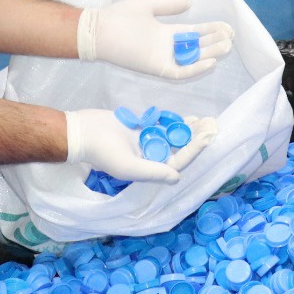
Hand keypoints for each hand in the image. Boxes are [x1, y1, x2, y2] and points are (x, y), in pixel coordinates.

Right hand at [65, 110, 217, 182]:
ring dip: (188, 130)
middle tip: (212, 125)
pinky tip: (188, 116)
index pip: (177, 161)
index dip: (194, 150)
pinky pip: (161, 127)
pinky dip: (174, 122)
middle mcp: (149, 158)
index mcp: (148, 170)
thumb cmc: (103, 152)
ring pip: (173, 137)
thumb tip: (177, 178)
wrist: (81, 132)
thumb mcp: (128, 166)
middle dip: (195, 139)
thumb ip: (152, 171)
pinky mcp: (140, 129)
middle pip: (179, 149)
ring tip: (205, 120)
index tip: (207, 137)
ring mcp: (145, 143)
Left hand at [77, 0, 234, 79]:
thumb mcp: (149, 6)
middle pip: (197, 47)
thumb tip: (189, 3)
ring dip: (210, 54)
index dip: (210, 30)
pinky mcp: (157, 68)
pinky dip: (195, 68)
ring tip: (226, 46)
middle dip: (215, 42)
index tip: (226, 26)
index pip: (193, 33)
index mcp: (165, 32)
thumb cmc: (119, 17)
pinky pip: (180, 72)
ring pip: (192, 59)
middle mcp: (166, 47)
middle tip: (231, 37)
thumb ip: (169, 5)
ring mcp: (163, 58)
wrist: (100, 30)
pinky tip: (210, 61)